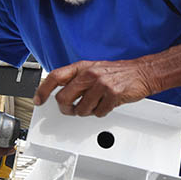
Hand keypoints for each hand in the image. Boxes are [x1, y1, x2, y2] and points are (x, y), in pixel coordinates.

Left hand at [33, 59, 155, 116]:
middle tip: (71, 110)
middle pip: (64, 98)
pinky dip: (101, 112)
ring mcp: (101, 84)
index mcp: (82, 67)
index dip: (43, 90)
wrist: (142, 72)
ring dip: (86, 112)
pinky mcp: (112, 95)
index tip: (38, 100)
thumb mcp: (93, 69)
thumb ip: (76, 79)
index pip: (55, 77)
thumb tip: (60, 93)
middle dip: (66, 109)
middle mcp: (89, 74)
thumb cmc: (116, 72)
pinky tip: (106, 104)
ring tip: (95, 104)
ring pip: (81, 109)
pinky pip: (98, 113)